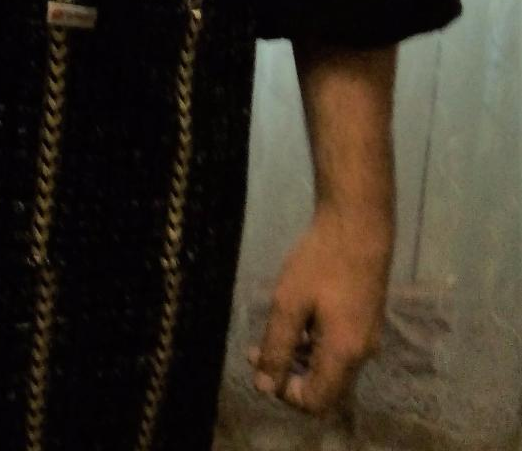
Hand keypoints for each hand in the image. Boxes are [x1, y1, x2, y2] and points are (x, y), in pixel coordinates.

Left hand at [249, 201, 391, 413]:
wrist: (359, 224)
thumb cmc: (321, 261)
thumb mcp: (289, 302)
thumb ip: (277, 346)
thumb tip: (265, 386)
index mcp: (344, 355)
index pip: (315, 402)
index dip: (286, 394)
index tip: (262, 365)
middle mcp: (362, 354)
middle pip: (325, 388)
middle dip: (290, 376)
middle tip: (259, 350)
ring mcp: (367, 337)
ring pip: (331, 368)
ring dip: (300, 359)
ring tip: (271, 334)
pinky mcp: (366, 320)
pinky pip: (339, 349)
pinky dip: (315, 345)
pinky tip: (297, 320)